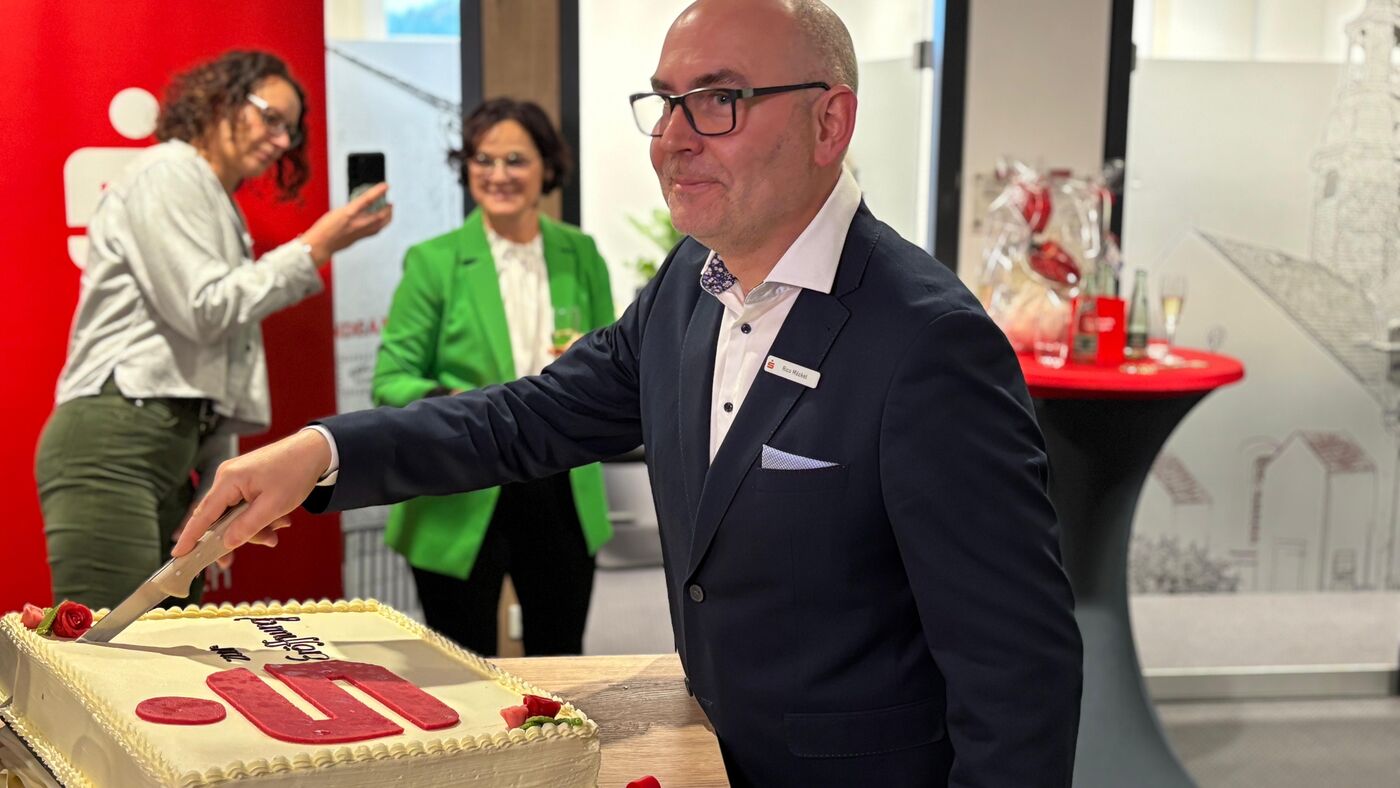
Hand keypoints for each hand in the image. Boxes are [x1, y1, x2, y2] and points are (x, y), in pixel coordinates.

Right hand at [171, 429, 331, 558]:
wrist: (314, 450)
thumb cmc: (295, 473)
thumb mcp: (273, 506)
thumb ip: (247, 527)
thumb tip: (225, 544)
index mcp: (228, 480)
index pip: (203, 515)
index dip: (190, 537)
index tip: (178, 555)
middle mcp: (227, 478)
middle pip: (220, 518)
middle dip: (242, 534)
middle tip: (267, 541)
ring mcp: (236, 478)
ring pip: (236, 515)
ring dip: (258, 525)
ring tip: (282, 524)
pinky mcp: (246, 481)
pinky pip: (245, 506)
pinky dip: (260, 516)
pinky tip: (280, 518)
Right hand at [300, 183, 393, 263]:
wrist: (322, 244)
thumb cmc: (325, 227)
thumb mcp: (338, 211)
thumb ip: (353, 208)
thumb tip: (364, 205)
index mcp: (349, 212)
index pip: (368, 199)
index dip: (378, 191)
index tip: (386, 186)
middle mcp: (358, 223)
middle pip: (381, 214)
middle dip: (388, 207)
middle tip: (389, 201)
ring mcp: (361, 231)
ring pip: (382, 224)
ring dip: (388, 216)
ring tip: (389, 210)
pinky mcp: (361, 238)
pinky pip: (377, 230)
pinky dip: (382, 224)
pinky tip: (381, 221)